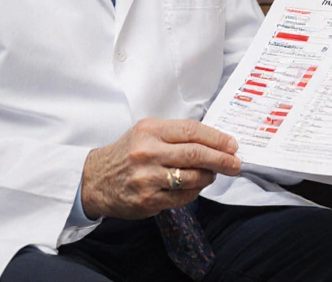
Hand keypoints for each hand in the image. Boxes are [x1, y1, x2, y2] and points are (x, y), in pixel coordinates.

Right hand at [80, 118, 240, 219]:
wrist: (96, 180)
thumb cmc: (127, 154)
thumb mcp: (146, 133)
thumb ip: (176, 134)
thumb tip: (215, 141)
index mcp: (150, 131)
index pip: (192, 131)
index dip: (216, 138)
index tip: (232, 145)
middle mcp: (148, 153)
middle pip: (196, 154)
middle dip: (222, 159)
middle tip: (235, 163)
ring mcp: (147, 178)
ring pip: (192, 178)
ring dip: (209, 176)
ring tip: (214, 174)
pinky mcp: (148, 200)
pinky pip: (183, 197)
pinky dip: (195, 192)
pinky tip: (195, 187)